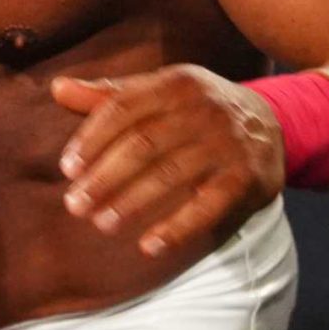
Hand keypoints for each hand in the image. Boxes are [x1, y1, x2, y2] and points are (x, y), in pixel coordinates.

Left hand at [51, 66, 284, 261]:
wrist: (272, 120)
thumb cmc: (195, 107)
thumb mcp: (159, 90)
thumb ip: (108, 95)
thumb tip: (56, 88)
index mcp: (174, 83)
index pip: (123, 109)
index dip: (92, 139)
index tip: (67, 169)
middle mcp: (202, 109)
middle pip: (143, 144)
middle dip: (105, 177)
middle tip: (75, 205)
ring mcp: (226, 144)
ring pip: (171, 175)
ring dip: (133, 203)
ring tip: (102, 224)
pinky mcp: (245, 177)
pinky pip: (208, 206)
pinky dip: (178, 227)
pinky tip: (149, 246)